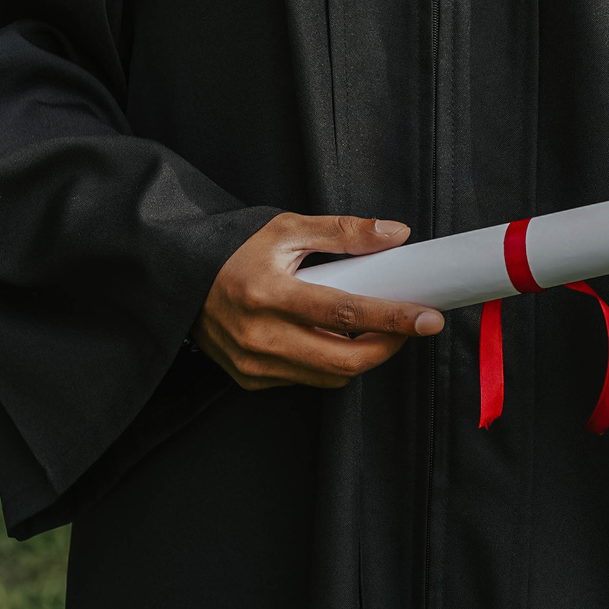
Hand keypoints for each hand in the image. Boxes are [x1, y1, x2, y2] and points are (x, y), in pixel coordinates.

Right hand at [195, 214, 444, 391]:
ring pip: (330, 376)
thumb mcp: (287, 228)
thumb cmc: (235, 249)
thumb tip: (397, 234)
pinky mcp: (250, 379)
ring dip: (361, 356)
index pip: (344, 314)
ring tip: (371, 328)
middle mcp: (259, 336)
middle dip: (387, 347)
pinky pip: (307, 380)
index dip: (392, 318)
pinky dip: (330, 363)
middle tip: (409, 326)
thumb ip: (344, 232)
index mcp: (268, 293)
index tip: (428, 318)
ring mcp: (253, 364)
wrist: (179, 278)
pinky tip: (331, 338)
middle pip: (343, 361)